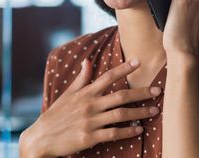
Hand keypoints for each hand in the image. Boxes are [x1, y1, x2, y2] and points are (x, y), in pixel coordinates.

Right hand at [19, 59, 161, 156]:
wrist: (40, 138)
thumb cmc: (55, 115)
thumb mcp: (67, 94)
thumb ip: (81, 78)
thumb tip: (87, 60)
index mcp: (85, 93)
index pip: (108, 76)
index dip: (124, 68)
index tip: (139, 61)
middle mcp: (89, 105)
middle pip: (121, 96)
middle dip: (141, 92)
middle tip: (157, 90)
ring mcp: (90, 121)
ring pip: (121, 115)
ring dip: (140, 113)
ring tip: (154, 111)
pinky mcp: (89, 138)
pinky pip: (113, 133)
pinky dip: (128, 132)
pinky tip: (139, 130)